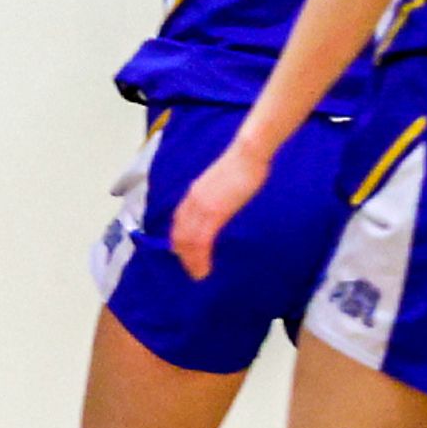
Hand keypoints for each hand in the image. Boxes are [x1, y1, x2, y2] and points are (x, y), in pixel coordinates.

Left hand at [167, 138, 266, 279]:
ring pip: (187, 240)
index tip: (181, 252)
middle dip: (182, 253)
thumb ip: (217, 194)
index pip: (179, 220)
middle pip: (180, 233)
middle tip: (189, 269)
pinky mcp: (214, 213)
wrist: (248, 153)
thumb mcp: (223, 182)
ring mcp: (201, 207)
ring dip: (190, 260)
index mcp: (194, 193)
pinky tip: (203, 268)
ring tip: (197, 274)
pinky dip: (199, 257)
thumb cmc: (242, 165)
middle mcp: (192, 201)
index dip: (179, 238)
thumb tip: (220, 204)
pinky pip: (201, 240)